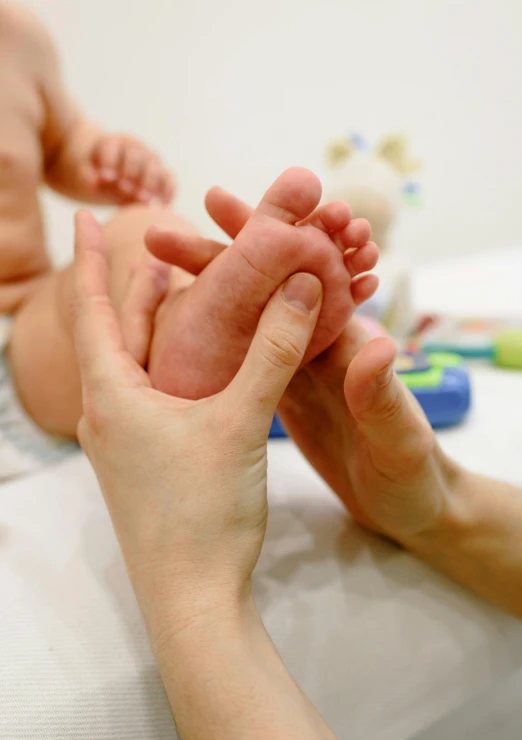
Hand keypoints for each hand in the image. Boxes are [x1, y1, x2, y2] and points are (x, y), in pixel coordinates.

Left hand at [72, 210, 322, 628]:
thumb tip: (304, 286)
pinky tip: (199, 362)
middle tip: (144, 247)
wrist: (193, 597)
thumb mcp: (242, 422)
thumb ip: (274, 351)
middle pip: (116, 335)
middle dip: (131, 288)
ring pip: (138, 366)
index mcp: (114, 397)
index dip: (95, 261)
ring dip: (154, 326)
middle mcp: (111, 415)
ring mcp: (127, 443)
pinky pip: (156, 396)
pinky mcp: (150, 463)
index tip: (86, 218)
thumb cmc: (203, 513)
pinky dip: (173, 364)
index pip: (96, 311)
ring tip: (173, 291)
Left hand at [85, 134, 174, 205]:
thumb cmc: (94, 172)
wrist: (110, 174)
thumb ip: (87, 174)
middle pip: (136, 156)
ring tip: (144, 201)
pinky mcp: (162, 175)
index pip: (112, 147)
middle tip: (125, 189)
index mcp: (112, 142)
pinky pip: (170, 180)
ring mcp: (151, 160)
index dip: (109, 161)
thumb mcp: (85, 171)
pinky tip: (163, 207)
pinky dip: (169, 192)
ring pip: (155, 167)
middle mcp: (134, 147)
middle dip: (131, 173)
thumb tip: (95, 182)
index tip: (105, 178)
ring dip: (150, 184)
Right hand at [145, 187, 461, 547]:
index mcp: (346, 344)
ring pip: (248, 322)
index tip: (219, 206)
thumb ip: (382, 394)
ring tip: (153, 279)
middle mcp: (320, 348)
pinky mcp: (288, 399)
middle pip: (266, 292)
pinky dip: (216, 342)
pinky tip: (178, 336)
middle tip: (160, 235)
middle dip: (218, 259)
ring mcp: (300, 373)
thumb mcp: (399, 437)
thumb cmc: (414, 474)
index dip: (264, 241)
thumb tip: (379, 342)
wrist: (412, 507)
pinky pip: (246, 361)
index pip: (300, 280)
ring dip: (208, 296)